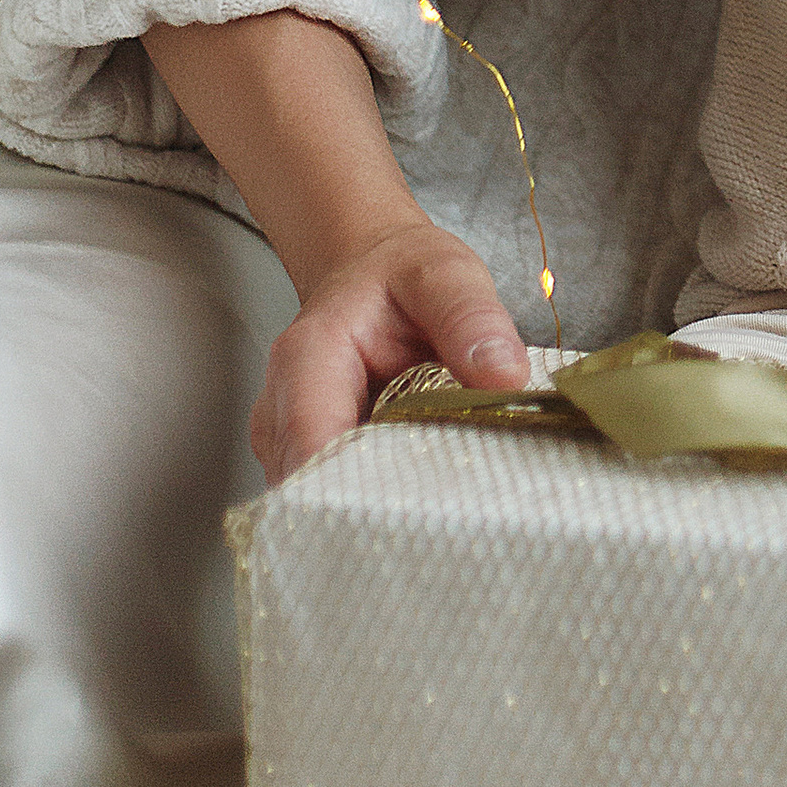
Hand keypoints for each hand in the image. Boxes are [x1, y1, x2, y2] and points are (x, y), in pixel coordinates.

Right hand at [252, 214, 531, 482]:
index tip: (422, 507)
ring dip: (379, 510)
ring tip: (444, 508)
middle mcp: (281, 407)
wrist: (370, 271)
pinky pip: (337, 496)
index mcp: (307, 357)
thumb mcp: (446, 275)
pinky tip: (425, 496)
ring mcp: (287, 440)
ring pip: (324, 501)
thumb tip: (505, 376)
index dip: (358, 488)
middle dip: (377, 509)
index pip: (312, 442)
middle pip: (313, 486)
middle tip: (451, 516)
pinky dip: (380, 502)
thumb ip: (471, 319)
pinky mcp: (308, 460)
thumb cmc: (401, 274)